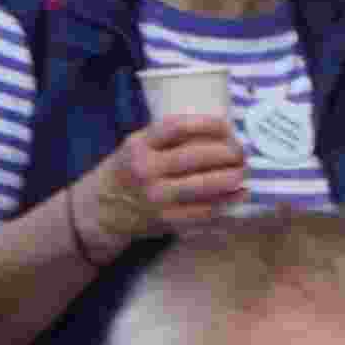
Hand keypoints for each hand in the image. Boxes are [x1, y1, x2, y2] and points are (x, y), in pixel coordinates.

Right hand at [79, 115, 251, 252]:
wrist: (100, 209)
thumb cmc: (128, 171)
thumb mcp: (138, 146)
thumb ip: (170, 139)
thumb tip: (221, 133)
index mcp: (140, 145)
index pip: (179, 127)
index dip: (209, 124)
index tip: (229, 127)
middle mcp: (146, 169)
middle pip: (197, 156)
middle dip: (228, 152)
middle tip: (243, 153)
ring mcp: (157, 196)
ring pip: (205, 184)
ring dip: (232, 177)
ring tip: (244, 172)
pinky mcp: (167, 220)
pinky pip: (205, 210)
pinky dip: (227, 201)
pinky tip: (240, 194)